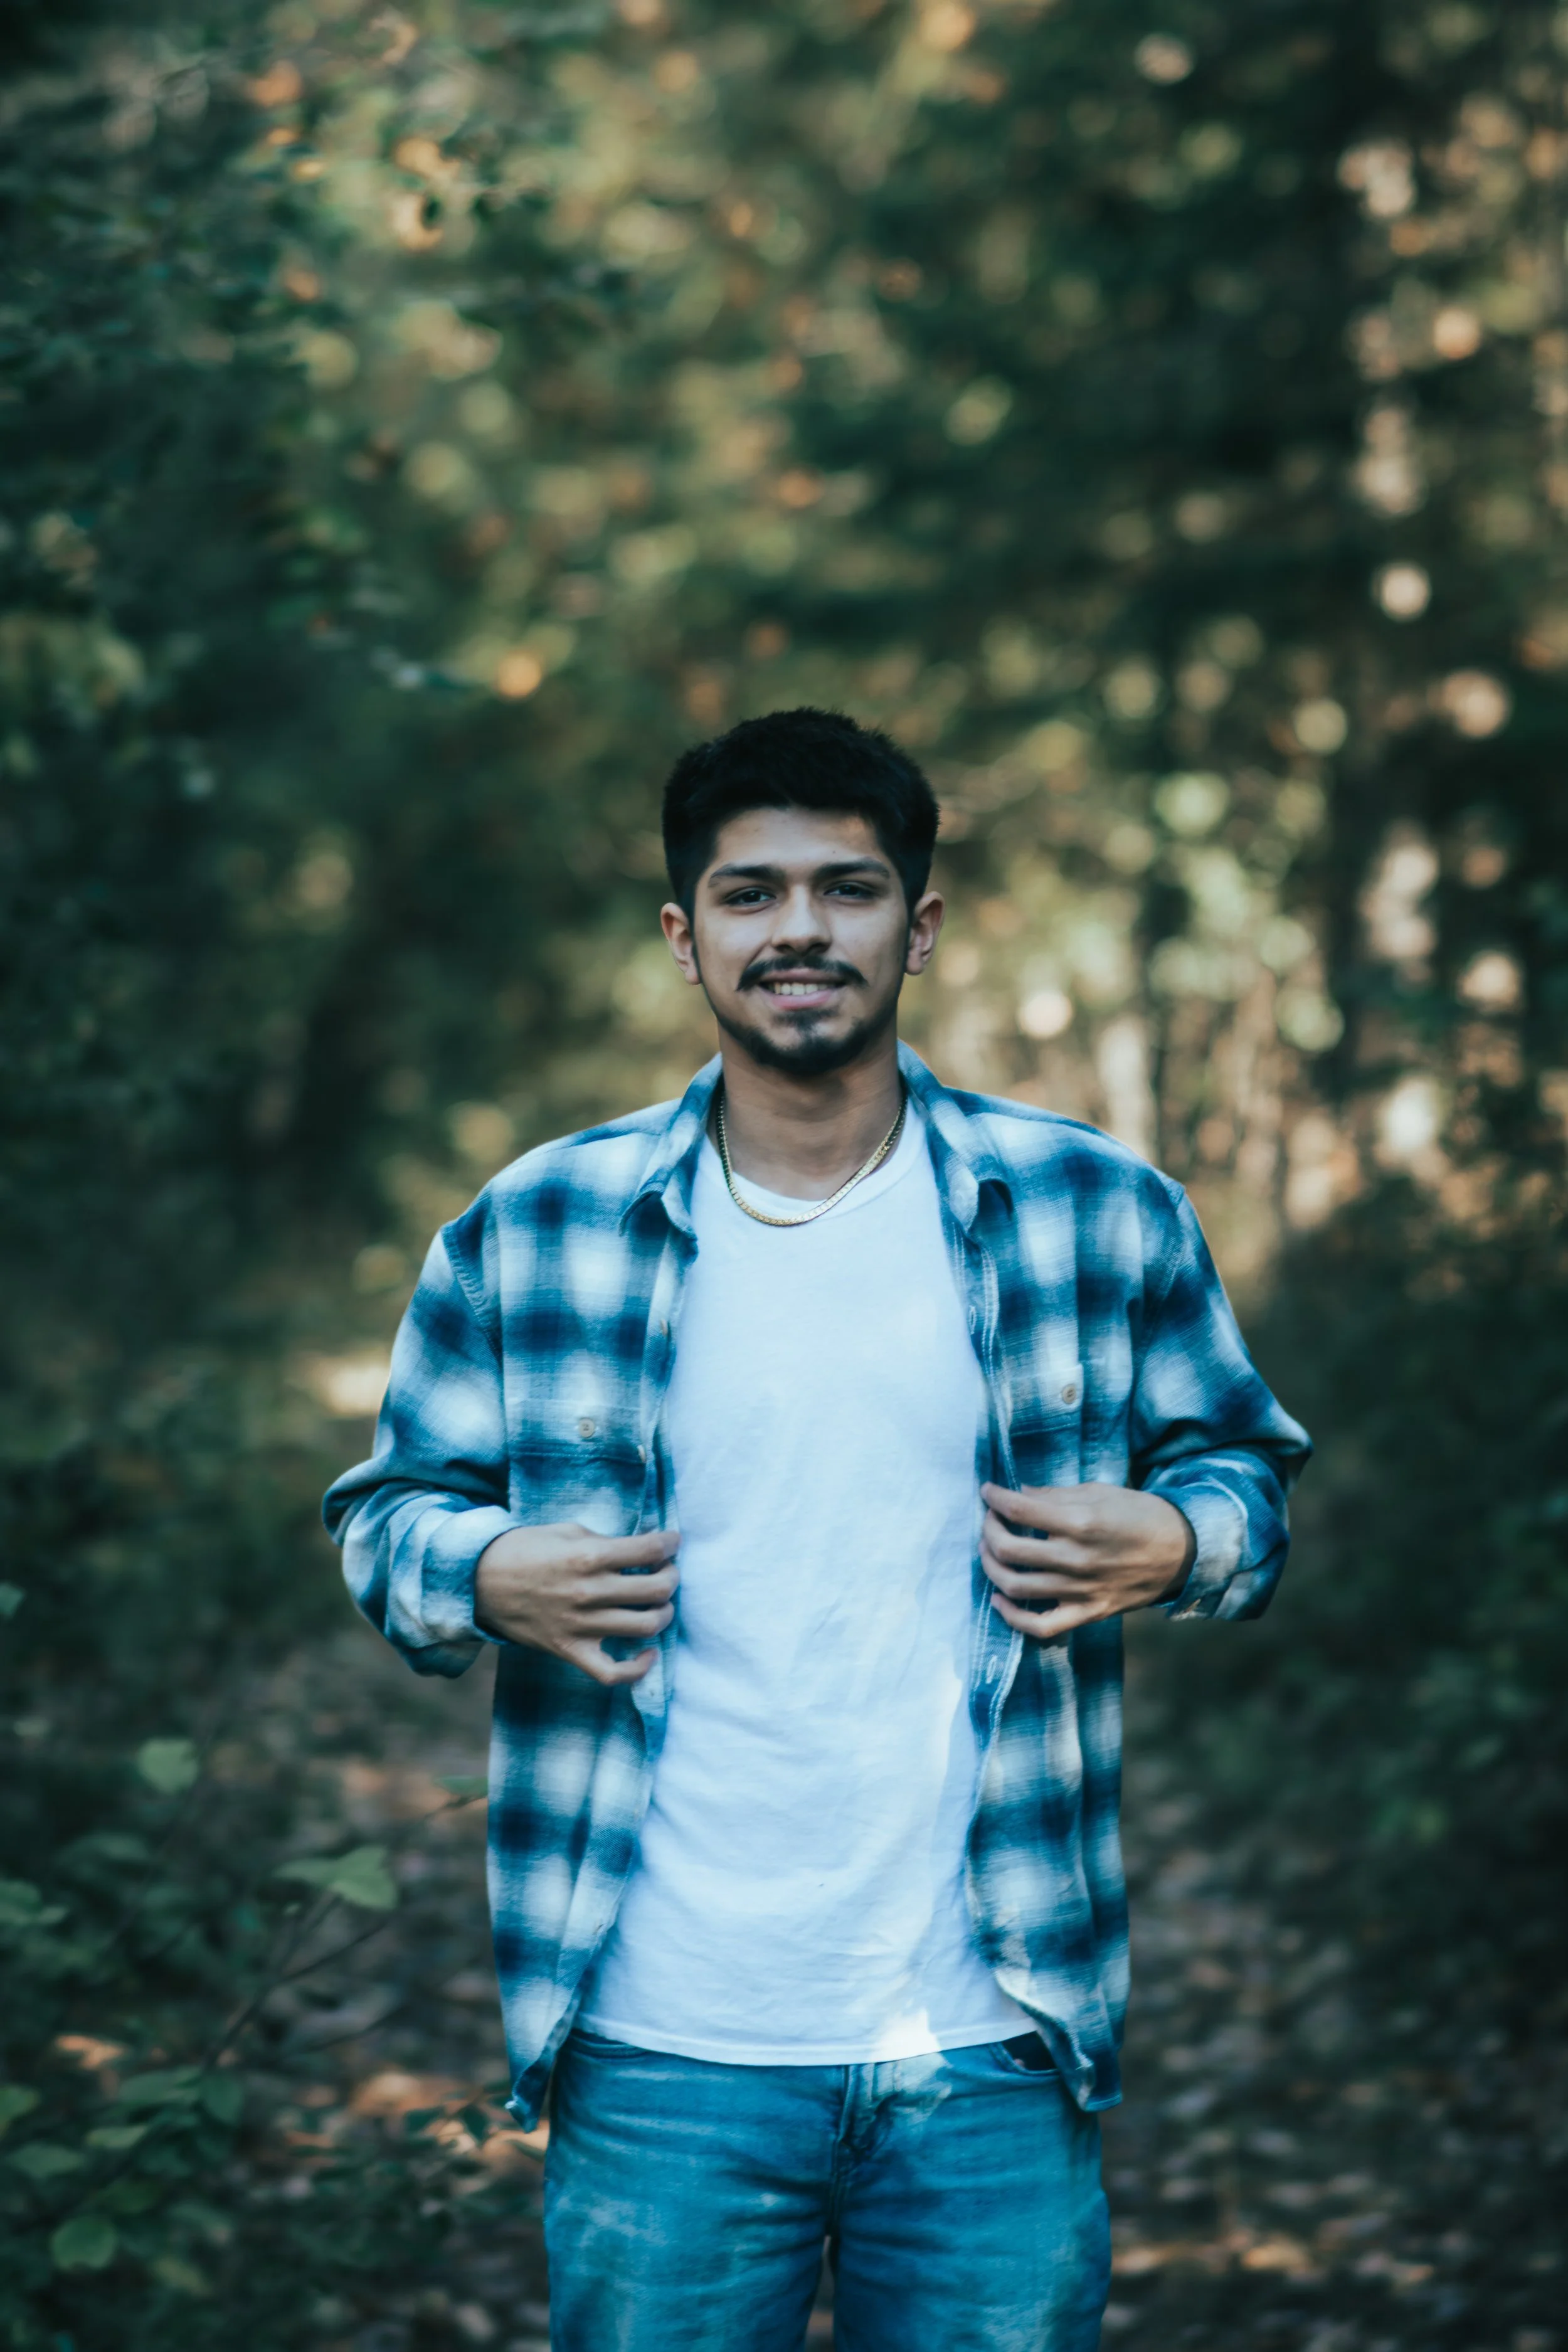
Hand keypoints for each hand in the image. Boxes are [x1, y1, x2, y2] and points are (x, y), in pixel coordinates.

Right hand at [474, 1521, 678, 1686]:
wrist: (478, 1581)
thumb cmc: (524, 1550)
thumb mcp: (567, 1531)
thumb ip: (605, 1541)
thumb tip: (641, 1547)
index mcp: (588, 1557)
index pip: (649, 1551)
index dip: (670, 1543)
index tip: (672, 1541)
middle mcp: (589, 1593)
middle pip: (656, 1590)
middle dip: (671, 1577)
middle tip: (667, 1571)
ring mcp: (580, 1626)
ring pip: (645, 1627)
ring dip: (663, 1613)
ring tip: (659, 1604)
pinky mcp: (570, 1651)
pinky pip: (612, 1673)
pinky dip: (638, 1668)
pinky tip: (649, 1653)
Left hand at [979, 1481, 1192, 1640]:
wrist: (1183, 1552)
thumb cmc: (1141, 1515)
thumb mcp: (1100, 1492)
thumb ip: (1056, 1495)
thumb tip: (1018, 1494)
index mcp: (1081, 1522)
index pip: (1019, 1509)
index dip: (994, 1498)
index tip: (987, 1491)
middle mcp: (1076, 1558)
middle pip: (1009, 1549)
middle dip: (988, 1530)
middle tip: (989, 1520)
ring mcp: (1081, 1591)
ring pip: (1016, 1586)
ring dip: (991, 1567)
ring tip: (989, 1551)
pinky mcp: (1088, 1614)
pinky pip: (1040, 1626)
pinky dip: (1012, 1617)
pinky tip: (999, 1599)